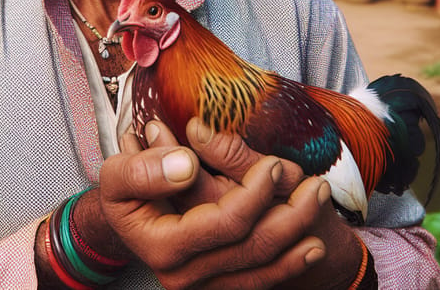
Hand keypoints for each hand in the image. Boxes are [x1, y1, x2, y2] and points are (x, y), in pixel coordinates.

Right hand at [99, 119, 331, 288]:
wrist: (124, 220)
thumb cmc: (125, 189)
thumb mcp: (119, 172)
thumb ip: (148, 167)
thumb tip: (186, 163)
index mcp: (161, 245)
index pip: (222, 222)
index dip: (252, 193)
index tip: (272, 165)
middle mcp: (183, 273)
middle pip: (250, 246)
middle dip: (290, 213)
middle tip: (313, 182)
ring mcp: (202, 284)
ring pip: (261, 266)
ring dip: (297, 235)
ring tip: (320, 201)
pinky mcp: (217, 285)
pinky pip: (258, 282)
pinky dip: (287, 264)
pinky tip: (309, 245)